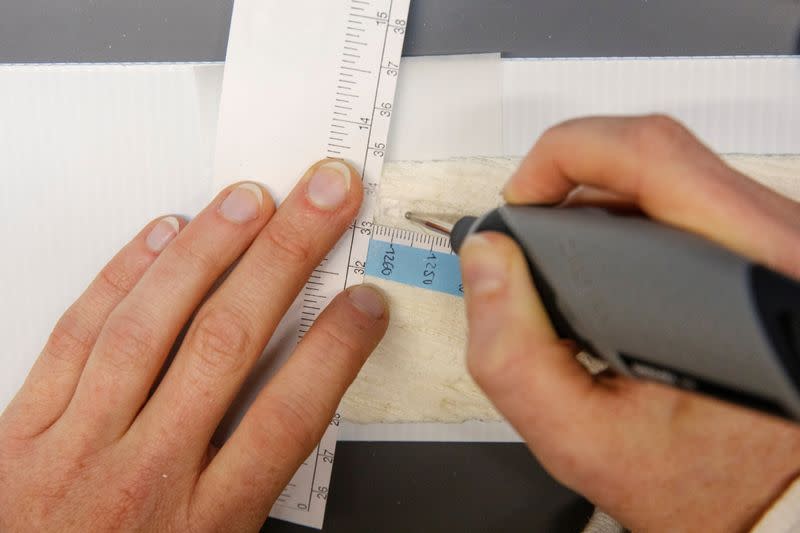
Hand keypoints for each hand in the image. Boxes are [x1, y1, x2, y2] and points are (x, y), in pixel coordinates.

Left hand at [0, 160, 388, 530]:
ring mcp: (77, 446)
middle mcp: (144, 477)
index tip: (365, 304)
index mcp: (205, 524)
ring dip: (209, 250)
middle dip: (285, 257)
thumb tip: (298, 402)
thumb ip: (253, 484)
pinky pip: (75, 336)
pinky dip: (122, 276)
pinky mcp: (20, 431)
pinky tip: (160, 236)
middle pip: (227, 344)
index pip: (288, 417)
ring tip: (250, 202)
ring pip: (151, 326)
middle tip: (323, 200)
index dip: (336, 349)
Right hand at [459, 116, 799, 531]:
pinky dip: (637, 218)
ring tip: (570, 257)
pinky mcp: (773, 249)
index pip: (646, 157)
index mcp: (741, 281)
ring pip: (676, 172)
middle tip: (534, 234)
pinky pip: (695, 200)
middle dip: (572, 183)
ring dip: (605, 200)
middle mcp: (776, 247)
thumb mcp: (581, 438)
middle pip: (656, 155)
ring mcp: (781, 244)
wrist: (775, 496)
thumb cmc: (700, 479)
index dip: (562, 162)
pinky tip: (613, 266)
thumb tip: (484, 262)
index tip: (521, 205)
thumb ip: (512, 355)